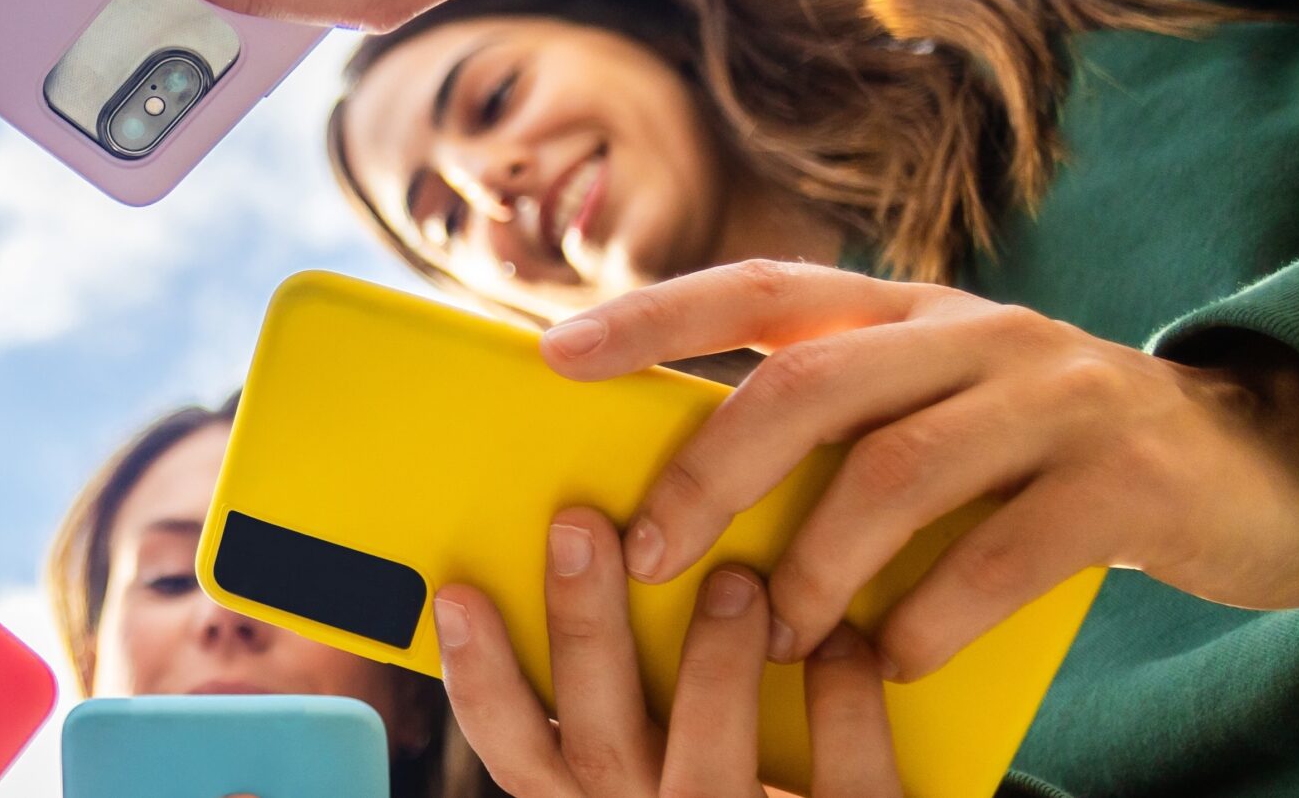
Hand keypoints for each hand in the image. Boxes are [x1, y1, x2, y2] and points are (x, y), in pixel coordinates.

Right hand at [433, 507, 900, 796]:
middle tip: (580, 528)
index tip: (457, 594)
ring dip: (716, 660)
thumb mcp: (671, 762)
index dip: (480, 678)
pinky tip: (840, 641)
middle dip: (583, 627)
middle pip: (598, 740)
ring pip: (709, 762)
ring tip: (734, 579)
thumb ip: (640, 704)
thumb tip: (611, 562)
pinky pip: (840, 774)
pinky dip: (840, 700)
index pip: (521, 756)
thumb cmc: (747, 786)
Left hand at [540, 260, 1298, 679]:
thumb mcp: (934, 410)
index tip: (552, 353)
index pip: (761, 291)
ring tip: (771, 635)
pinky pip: (999, 554)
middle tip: (649, 557)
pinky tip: (888, 660)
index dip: (652, 316)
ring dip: (814, 567)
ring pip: (896, 471)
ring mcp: (1054, 396)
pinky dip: (928, 619)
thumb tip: (669, 492)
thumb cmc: (1040, 455)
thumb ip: (832, 427)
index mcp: (908, 311)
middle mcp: (974, 331)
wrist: (1247, 468)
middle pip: (809, 384)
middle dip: (710, 472)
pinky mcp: (1121, 480)